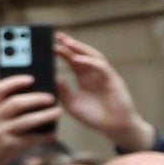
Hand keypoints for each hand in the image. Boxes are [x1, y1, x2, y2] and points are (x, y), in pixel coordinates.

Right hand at [0, 75, 63, 164]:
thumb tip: (11, 86)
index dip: (15, 82)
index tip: (31, 79)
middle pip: (16, 103)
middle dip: (36, 98)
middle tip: (51, 97)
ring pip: (26, 121)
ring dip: (45, 116)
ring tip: (58, 112)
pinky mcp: (8, 146)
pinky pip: (30, 139)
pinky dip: (44, 137)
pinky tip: (53, 134)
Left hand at [49, 34, 155, 152]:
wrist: (114, 128)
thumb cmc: (94, 117)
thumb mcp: (72, 104)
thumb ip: (63, 91)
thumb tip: (54, 77)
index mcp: (84, 78)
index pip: (72, 60)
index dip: (63, 52)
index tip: (50, 45)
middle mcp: (94, 73)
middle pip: (82, 54)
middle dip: (70, 44)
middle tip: (57, 36)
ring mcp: (105, 75)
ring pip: (93, 56)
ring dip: (80, 48)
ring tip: (67, 42)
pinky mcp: (113, 80)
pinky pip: (101, 67)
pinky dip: (89, 62)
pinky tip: (77, 60)